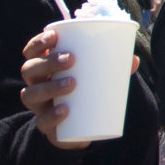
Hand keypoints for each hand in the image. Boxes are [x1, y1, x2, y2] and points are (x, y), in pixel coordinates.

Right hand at [19, 27, 141, 149]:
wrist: (78, 128)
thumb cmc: (84, 93)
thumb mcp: (95, 78)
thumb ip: (111, 68)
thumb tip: (134, 59)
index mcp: (44, 68)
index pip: (32, 52)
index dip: (37, 43)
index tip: (53, 36)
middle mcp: (35, 85)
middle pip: (30, 69)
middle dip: (48, 61)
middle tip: (72, 58)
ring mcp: (38, 106)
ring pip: (31, 94)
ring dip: (50, 86)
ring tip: (72, 83)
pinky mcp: (45, 125)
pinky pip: (42, 122)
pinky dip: (52, 115)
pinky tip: (65, 110)